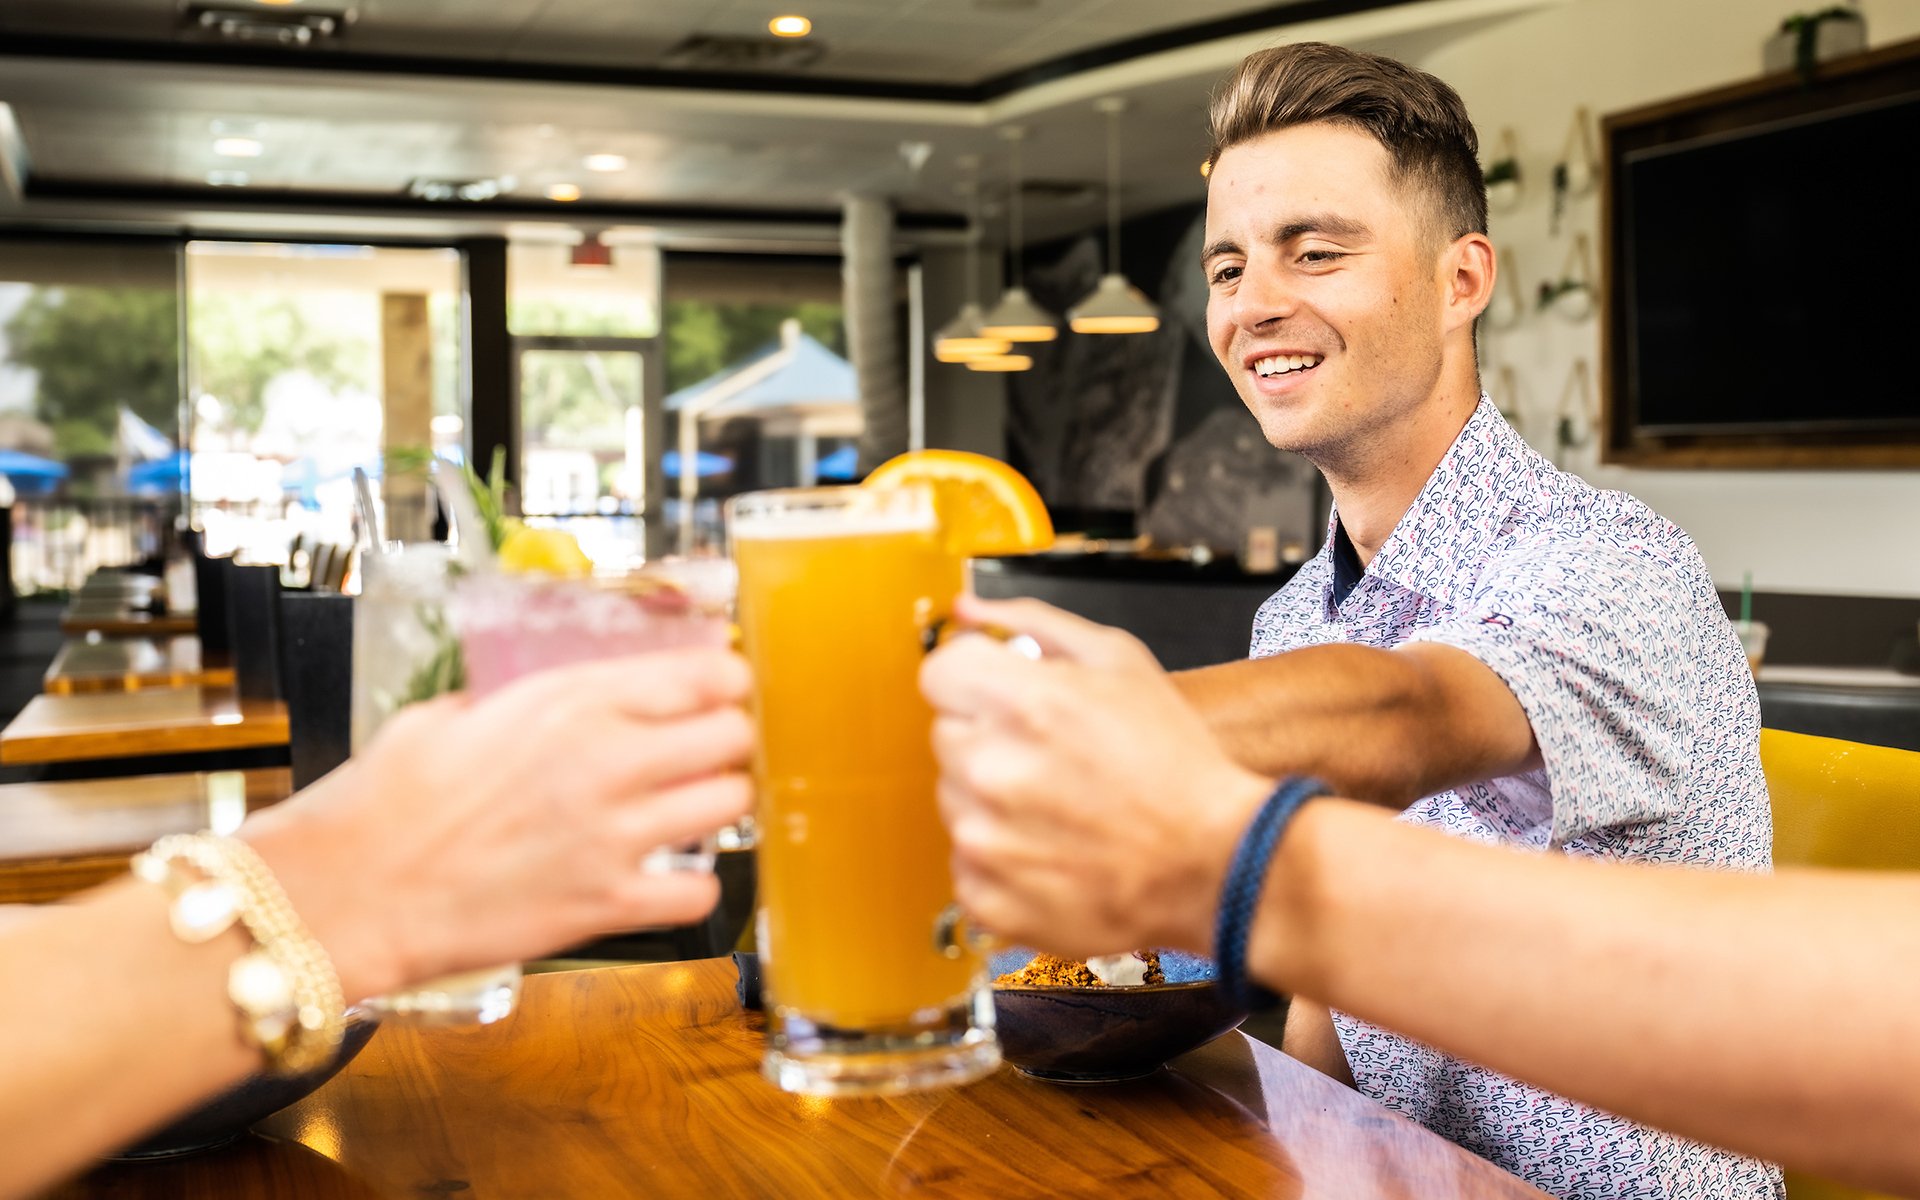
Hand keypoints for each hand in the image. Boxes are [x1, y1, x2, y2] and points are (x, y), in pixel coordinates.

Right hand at [243, 648, 753, 1000]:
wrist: (349, 891)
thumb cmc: (386, 799)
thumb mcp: (458, 711)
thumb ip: (531, 697)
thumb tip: (571, 693)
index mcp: (570, 700)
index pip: (703, 674)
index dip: (725, 680)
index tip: (724, 688)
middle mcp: (605, 759)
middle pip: (733, 734)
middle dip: (731, 739)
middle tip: (711, 751)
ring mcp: (612, 834)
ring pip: (731, 803)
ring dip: (720, 803)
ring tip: (693, 808)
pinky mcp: (606, 903)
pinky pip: (699, 892)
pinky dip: (694, 887)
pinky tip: (668, 878)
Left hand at [921, 595, 1270, 958]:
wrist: (1212, 862)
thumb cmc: (1175, 764)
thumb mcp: (1118, 660)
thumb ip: (1032, 623)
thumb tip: (969, 609)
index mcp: (1019, 703)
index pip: (939, 672)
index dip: (975, 678)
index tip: (1002, 695)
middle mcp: (990, 770)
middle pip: (947, 734)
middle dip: (990, 737)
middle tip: (1052, 756)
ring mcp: (983, 841)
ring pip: (954, 798)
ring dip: (992, 798)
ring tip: (1059, 805)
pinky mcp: (987, 897)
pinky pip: (964, 862)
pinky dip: (999, 857)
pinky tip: (1052, 848)